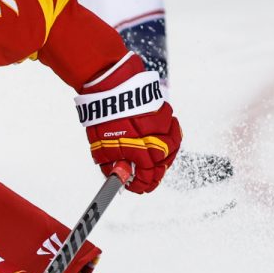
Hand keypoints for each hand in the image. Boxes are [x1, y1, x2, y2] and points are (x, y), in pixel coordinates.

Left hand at [74, 52, 181, 192]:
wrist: (111, 85)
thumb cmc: (104, 114)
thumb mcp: (100, 146)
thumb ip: (111, 164)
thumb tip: (118, 176)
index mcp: (140, 151)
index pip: (147, 177)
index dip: (141, 185)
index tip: (136, 187)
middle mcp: (156, 140)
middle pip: (162, 166)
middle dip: (153, 175)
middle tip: (145, 179)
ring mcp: (164, 126)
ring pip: (171, 149)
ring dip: (164, 159)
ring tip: (155, 163)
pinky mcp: (166, 113)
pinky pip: (173, 131)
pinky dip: (169, 140)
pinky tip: (162, 143)